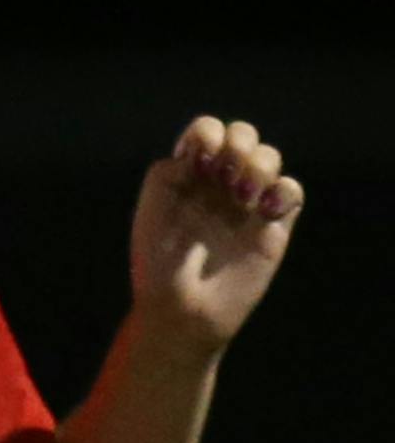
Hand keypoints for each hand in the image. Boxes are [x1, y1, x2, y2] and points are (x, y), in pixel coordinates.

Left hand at [131, 116, 302, 354]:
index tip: (200, 156)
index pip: (207, 133)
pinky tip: (264, 209)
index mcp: (187, 176)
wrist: (183, 310)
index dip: (209, 132)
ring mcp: (247, 204)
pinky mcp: (273, 226)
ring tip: (243, 195)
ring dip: (260, 164)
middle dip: (240, 141)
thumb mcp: (151, 212)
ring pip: (270, 158)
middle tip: (226, 171)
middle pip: (243, 137)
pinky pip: (291, 191)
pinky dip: (283, 190)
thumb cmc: (159, 264)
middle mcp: (218, 185)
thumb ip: (167, 173)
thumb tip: (197, 152)